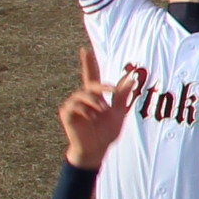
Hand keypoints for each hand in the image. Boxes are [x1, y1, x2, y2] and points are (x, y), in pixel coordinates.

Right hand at [58, 46, 136, 170]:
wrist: (97, 149)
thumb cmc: (106, 132)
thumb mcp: (118, 113)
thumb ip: (123, 96)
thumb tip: (132, 78)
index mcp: (94, 96)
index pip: (91, 75)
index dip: (88, 63)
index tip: (84, 49)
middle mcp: (82, 97)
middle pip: (90, 84)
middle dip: (102, 88)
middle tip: (112, 94)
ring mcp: (72, 105)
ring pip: (83, 95)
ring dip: (95, 103)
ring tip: (101, 113)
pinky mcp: (66, 113)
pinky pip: (75, 106)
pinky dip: (85, 111)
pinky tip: (90, 119)